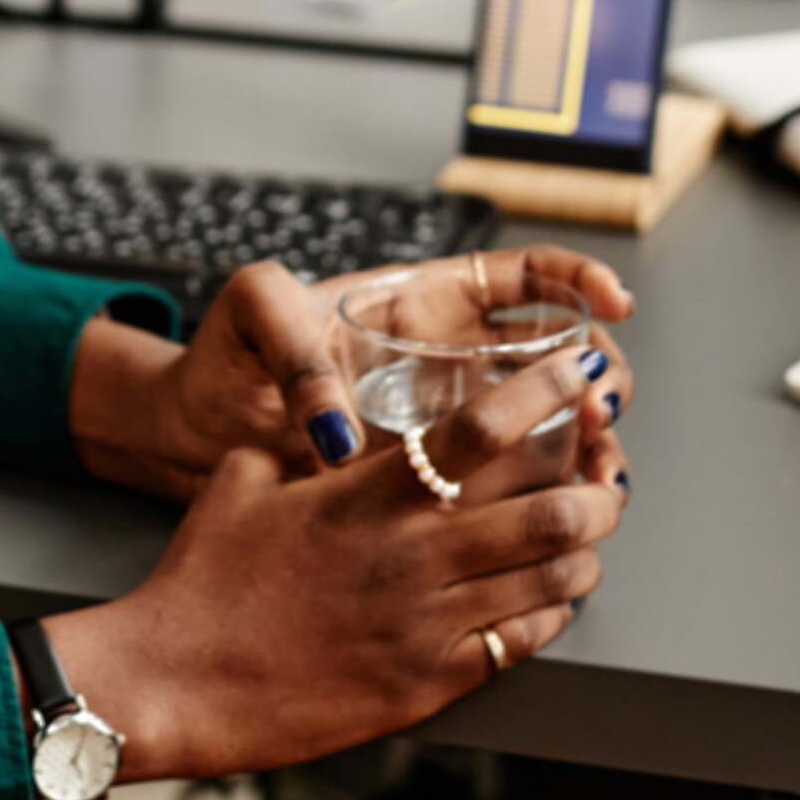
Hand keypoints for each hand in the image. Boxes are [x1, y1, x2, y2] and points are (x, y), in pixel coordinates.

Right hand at [44, 325, 630, 781]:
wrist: (174, 683)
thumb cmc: (201, 583)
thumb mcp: (243, 483)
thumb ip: (301, 450)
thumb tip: (328, 431)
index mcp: (368, 496)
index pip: (482, 429)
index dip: (547, 394)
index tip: (581, 373)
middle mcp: (410, 556)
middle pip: (548, 509)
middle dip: (599, 485)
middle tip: (610, 469)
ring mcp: (424, 625)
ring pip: (550, 580)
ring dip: (585, 552)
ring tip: (590, 534)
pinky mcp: (427, 685)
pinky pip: (519, 644)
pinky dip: (550, 614)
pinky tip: (549, 597)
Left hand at [69, 245, 637, 501]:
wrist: (187, 436)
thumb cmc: (222, 360)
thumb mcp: (253, 316)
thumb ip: (298, 350)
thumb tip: (341, 433)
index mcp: (420, 304)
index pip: (521, 277)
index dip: (576, 279)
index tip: (611, 303)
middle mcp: (446, 362)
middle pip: (555, 356)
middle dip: (597, 375)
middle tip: (600, 406)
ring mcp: (444, 427)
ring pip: (546, 431)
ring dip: (587, 449)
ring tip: (598, 476)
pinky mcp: (430, 487)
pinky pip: (504, 493)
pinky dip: (543, 504)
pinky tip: (559, 522)